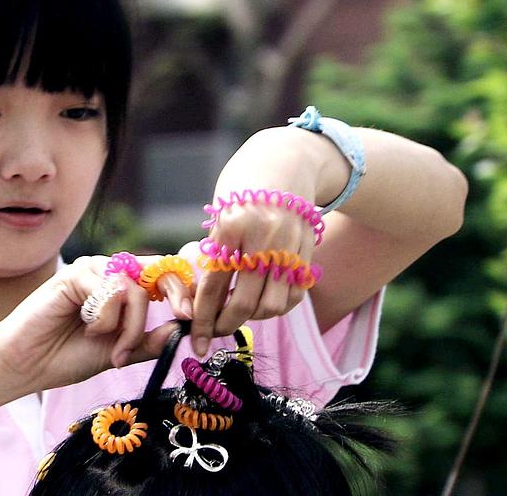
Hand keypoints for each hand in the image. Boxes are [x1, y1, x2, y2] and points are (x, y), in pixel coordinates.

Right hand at [0, 256, 182, 393]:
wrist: (26, 365)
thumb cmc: (66, 357)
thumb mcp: (120, 353)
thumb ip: (149, 342)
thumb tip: (182, 330)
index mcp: (121, 288)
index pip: (162, 274)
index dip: (184, 288)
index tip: (197, 313)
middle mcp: (108, 273)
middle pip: (156, 272)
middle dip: (175, 296)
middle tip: (183, 318)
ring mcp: (91, 270)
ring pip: (134, 288)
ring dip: (130, 326)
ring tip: (109, 347)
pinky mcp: (74, 274)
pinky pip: (110, 291)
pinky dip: (106, 318)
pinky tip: (88, 330)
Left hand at [185, 129, 323, 355]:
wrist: (285, 163)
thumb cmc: (242, 191)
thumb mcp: (220, 216)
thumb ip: (217, 255)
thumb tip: (205, 303)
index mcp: (231, 227)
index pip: (213, 286)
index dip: (202, 319)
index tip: (198, 342)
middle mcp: (263, 238)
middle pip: (243, 302)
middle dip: (225, 325)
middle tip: (215, 332)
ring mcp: (289, 246)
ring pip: (272, 305)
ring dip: (254, 317)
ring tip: (239, 312)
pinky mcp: (308, 251)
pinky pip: (294, 295)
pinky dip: (278, 307)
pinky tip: (264, 301)